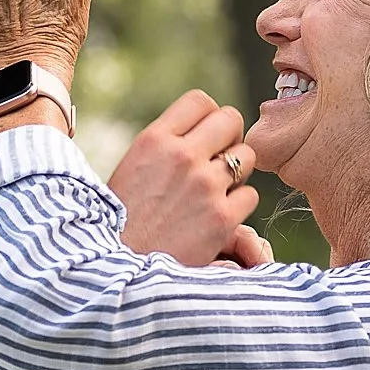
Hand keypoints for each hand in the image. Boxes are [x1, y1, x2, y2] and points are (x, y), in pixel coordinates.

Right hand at [113, 90, 271, 267]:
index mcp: (154, 139)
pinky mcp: (223, 218)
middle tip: (218, 160)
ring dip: (237, 172)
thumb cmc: (121, 220)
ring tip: (216, 190)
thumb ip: (165, 146)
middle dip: (229, 137)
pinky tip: (218, 216)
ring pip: (247, 157)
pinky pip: (251, 196)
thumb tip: (200, 133)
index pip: (200, 101)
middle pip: (231, 119)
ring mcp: (205, 186)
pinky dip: (239, 206)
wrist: (118, 268)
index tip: (204, 135)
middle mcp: (182, 156)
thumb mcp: (132, 168)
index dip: (208, 117)